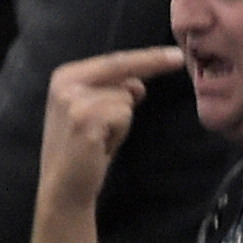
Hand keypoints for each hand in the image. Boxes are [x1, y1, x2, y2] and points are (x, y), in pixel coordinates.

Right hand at [36, 46, 187, 216]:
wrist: (63, 189)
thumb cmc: (84, 152)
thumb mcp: (96, 114)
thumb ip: (114, 93)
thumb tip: (139, 84)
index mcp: (65, 76)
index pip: (113, 60)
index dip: (146, 56)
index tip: (175, 53)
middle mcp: (66, 83)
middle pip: (121, 67)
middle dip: (153, 63)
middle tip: (178, 58)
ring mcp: (74, 101)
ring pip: (126, 96)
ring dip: (122, 121)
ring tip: (102, 140)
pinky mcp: (85, 120)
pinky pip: (124, 114)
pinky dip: (120, 133)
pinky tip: (101, 147)